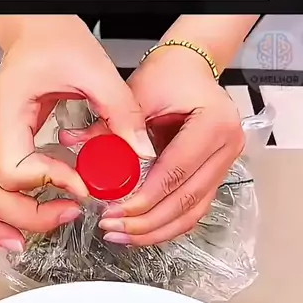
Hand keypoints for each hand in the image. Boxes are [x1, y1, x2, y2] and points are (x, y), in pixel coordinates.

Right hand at [0, 16, 146, 256]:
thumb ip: (121, 113)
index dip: (49, 183)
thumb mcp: (97, 71)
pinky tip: (2, 239)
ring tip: (21, 246)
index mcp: (9, 111)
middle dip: (29, 216)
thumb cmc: (58, 44)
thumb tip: (142, 155)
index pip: (14, 168)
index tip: (83, 185)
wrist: (38, 31)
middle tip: (69, 215)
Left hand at [98, 46, 244, 245]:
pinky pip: (193, 208)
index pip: (175, 172)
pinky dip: (167, 223)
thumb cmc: (169, 75)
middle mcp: (227, 147)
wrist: (191, 67)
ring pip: (193, 212)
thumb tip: (74, 143)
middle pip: (187, 200)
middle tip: (113, 228)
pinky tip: (141, 231)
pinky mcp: (215, 175)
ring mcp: (225, 164)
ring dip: (157, 230)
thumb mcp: (138, 93)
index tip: (114, 211)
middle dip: (147, 222)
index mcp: (214, 124)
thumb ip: (110, 124)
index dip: (144, 198)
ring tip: (123, 235)